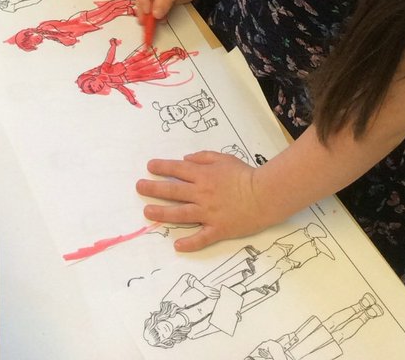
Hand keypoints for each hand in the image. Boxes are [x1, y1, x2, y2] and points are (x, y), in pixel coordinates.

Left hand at [137, 150, 268, 252]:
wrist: (264, 194)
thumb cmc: (245, 174)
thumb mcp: (223, 158)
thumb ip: (203, 158)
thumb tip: (185, 161)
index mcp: (203, 175)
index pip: (177, 170)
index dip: (161, 167)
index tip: (149, 167)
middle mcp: (202, 193)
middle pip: (173, 191)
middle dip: (154, 188)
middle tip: (139, 187)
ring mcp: (209, 212)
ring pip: (180, 214)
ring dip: (162, 213)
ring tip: (148, 212)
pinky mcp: (218, 229)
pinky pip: (201, 238)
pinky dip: (189, 243)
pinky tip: (177, 246)